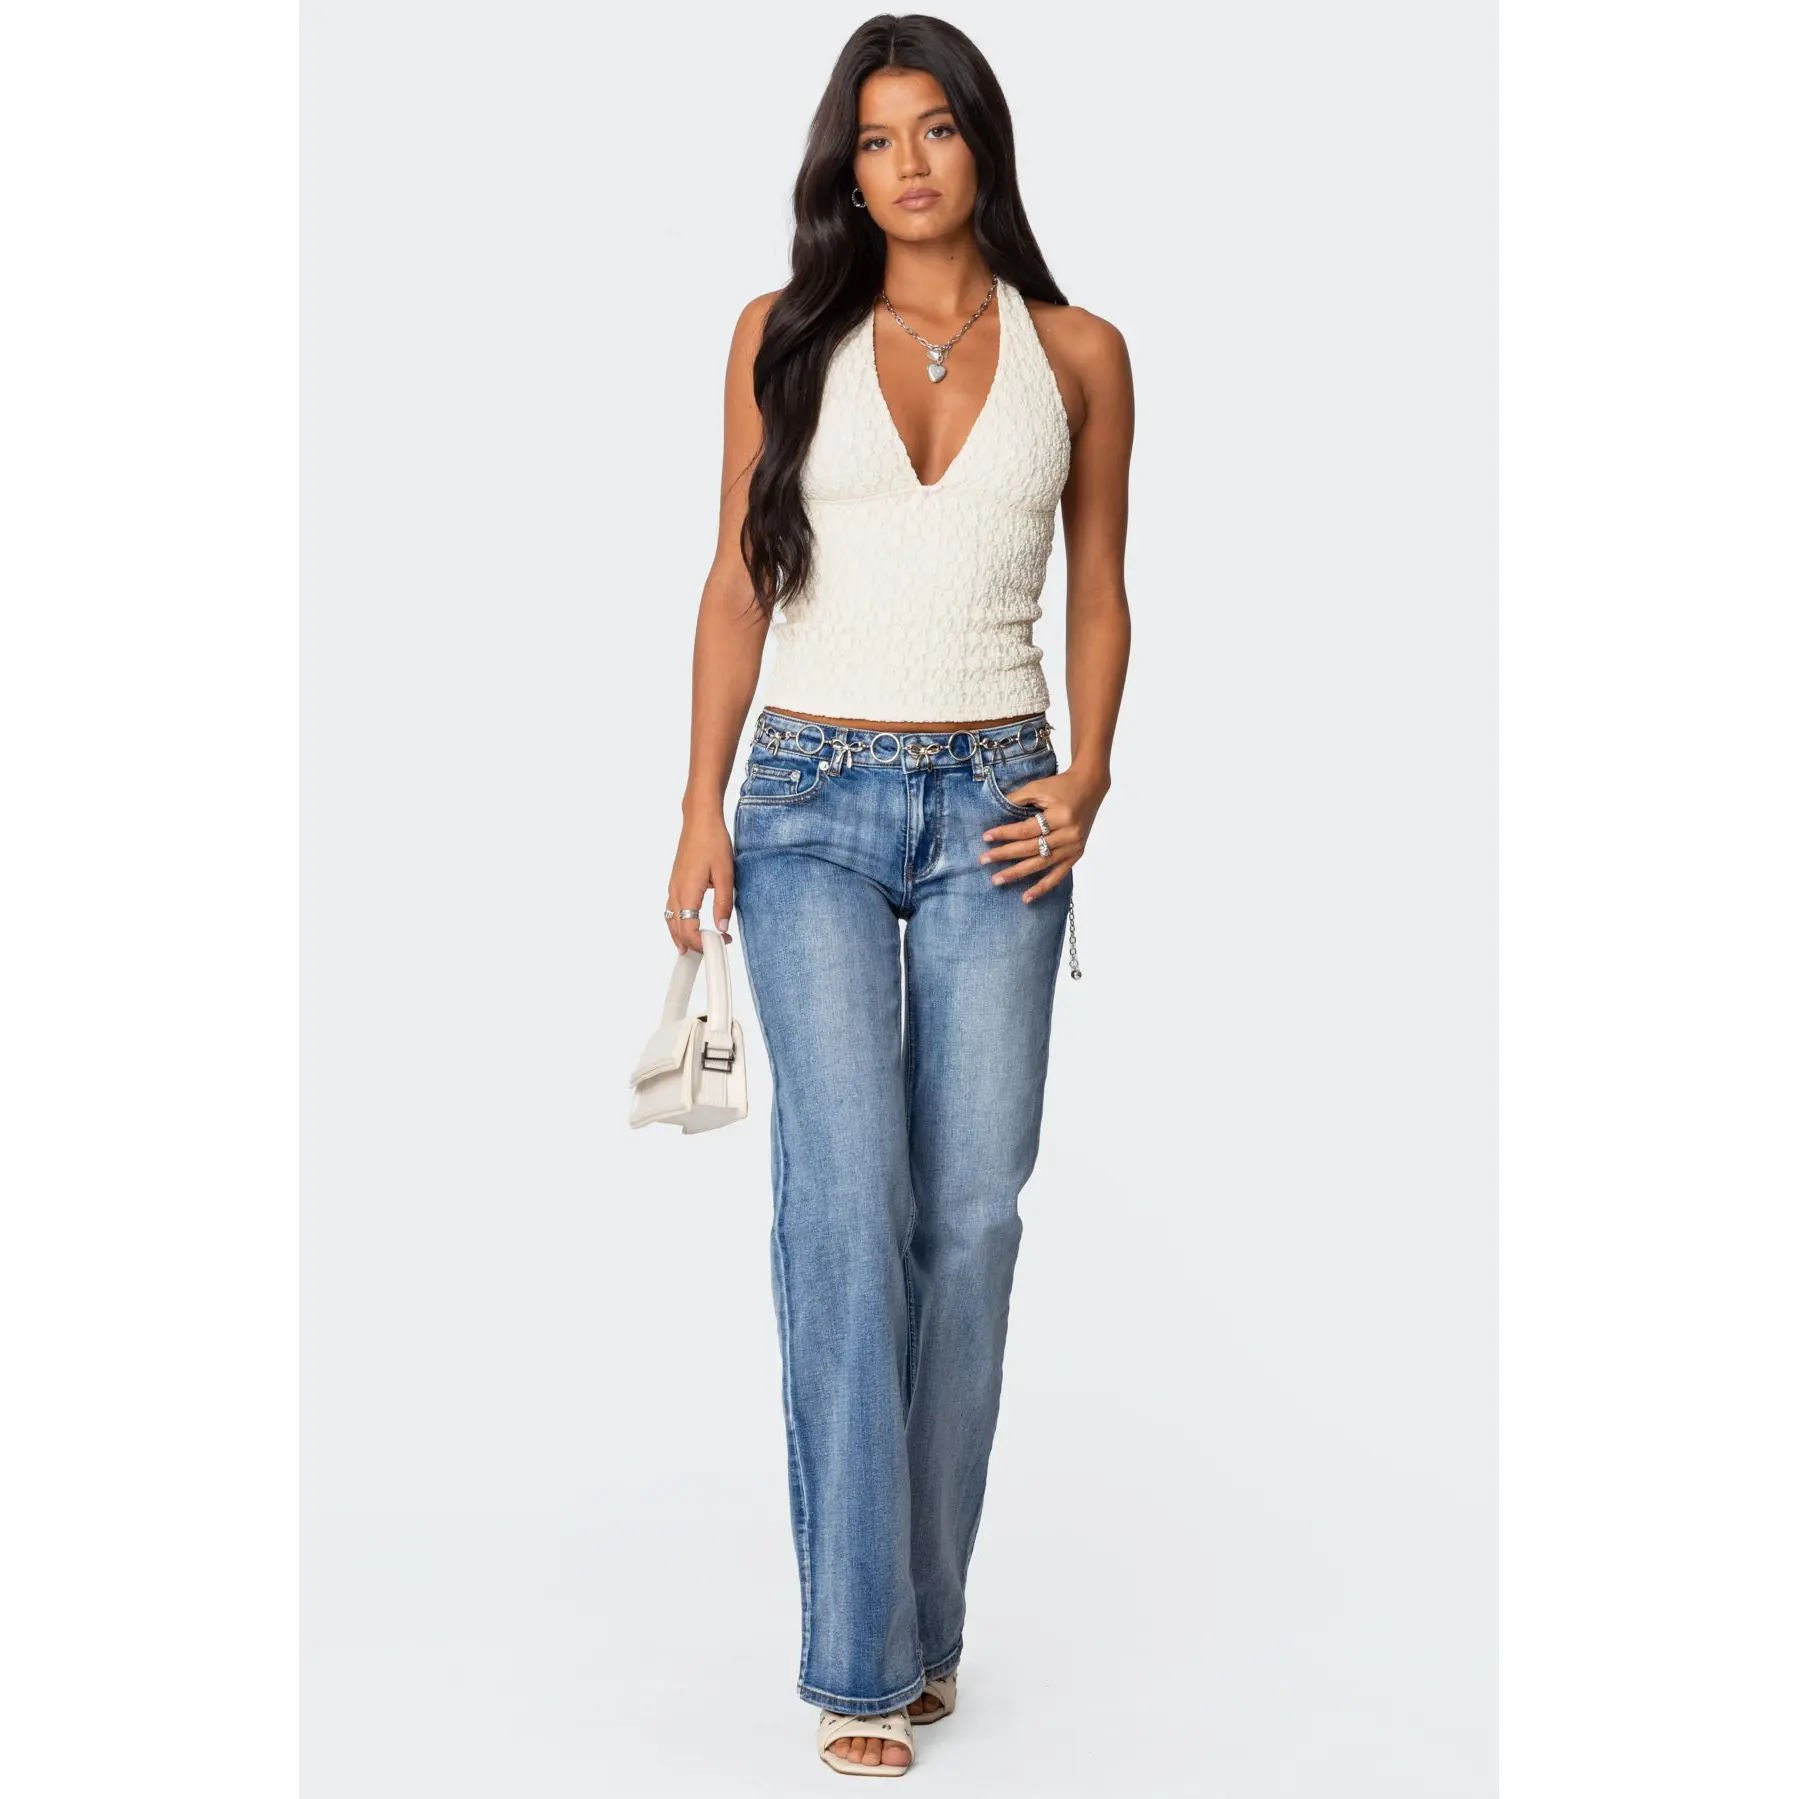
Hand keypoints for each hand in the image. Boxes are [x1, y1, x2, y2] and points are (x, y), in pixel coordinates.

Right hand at [666, 812, 735, 952]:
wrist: (700, 820)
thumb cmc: (713, 842)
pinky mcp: (675, 881)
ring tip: (693, 948)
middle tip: (710, 951)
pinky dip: (677, 922)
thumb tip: (722, 928)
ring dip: (681, 936)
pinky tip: (687, 924)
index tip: (720, 945)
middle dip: (691, 944)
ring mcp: (673, 885)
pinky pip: (672, 909)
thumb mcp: (725, 874)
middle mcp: (676, 891)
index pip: (688, 929)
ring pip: (671, 919)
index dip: (702, 943)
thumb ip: (723, 903)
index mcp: (687, 891)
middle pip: (676, 928)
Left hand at [977, 765, 1109, 902]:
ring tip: (997, 880)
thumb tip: (994, 812)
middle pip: (1031, 849)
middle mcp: (1069, 834)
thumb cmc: (1062, 786)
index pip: (1026, 830)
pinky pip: (1058, 875)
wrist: (1090, 786)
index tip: (985, 837)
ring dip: (1018, 873)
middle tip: (984, 860)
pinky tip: (1027, 897)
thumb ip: (1017, 799)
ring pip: (1041, 864)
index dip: (1005, 834)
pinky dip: (1042, 887)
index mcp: (1060, 816)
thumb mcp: (1039, 787)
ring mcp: (1074, 847)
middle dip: (1005, 855)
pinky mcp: (1076, 854)